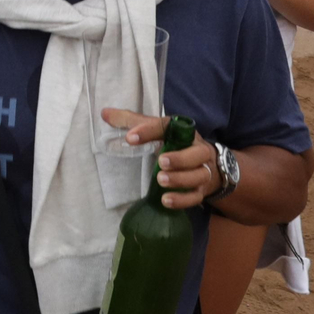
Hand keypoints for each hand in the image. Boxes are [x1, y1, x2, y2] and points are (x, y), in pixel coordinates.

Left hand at [99, 110, 221, 207]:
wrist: (208, 166)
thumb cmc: (176, 145)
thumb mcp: (156, 131)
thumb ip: (131, 122)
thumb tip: (105, 113)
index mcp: (184, 133)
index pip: (169, 128)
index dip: (149, 131)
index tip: (130, 137)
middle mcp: (198, 151)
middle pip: (196, 154)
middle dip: (179, 158)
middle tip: (161, 162)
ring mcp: (202, 172)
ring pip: (198, 176)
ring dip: (180, 179)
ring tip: (161, 181)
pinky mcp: (200, 191)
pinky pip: (195, 197)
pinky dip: (182, 200)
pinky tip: (166, 200)